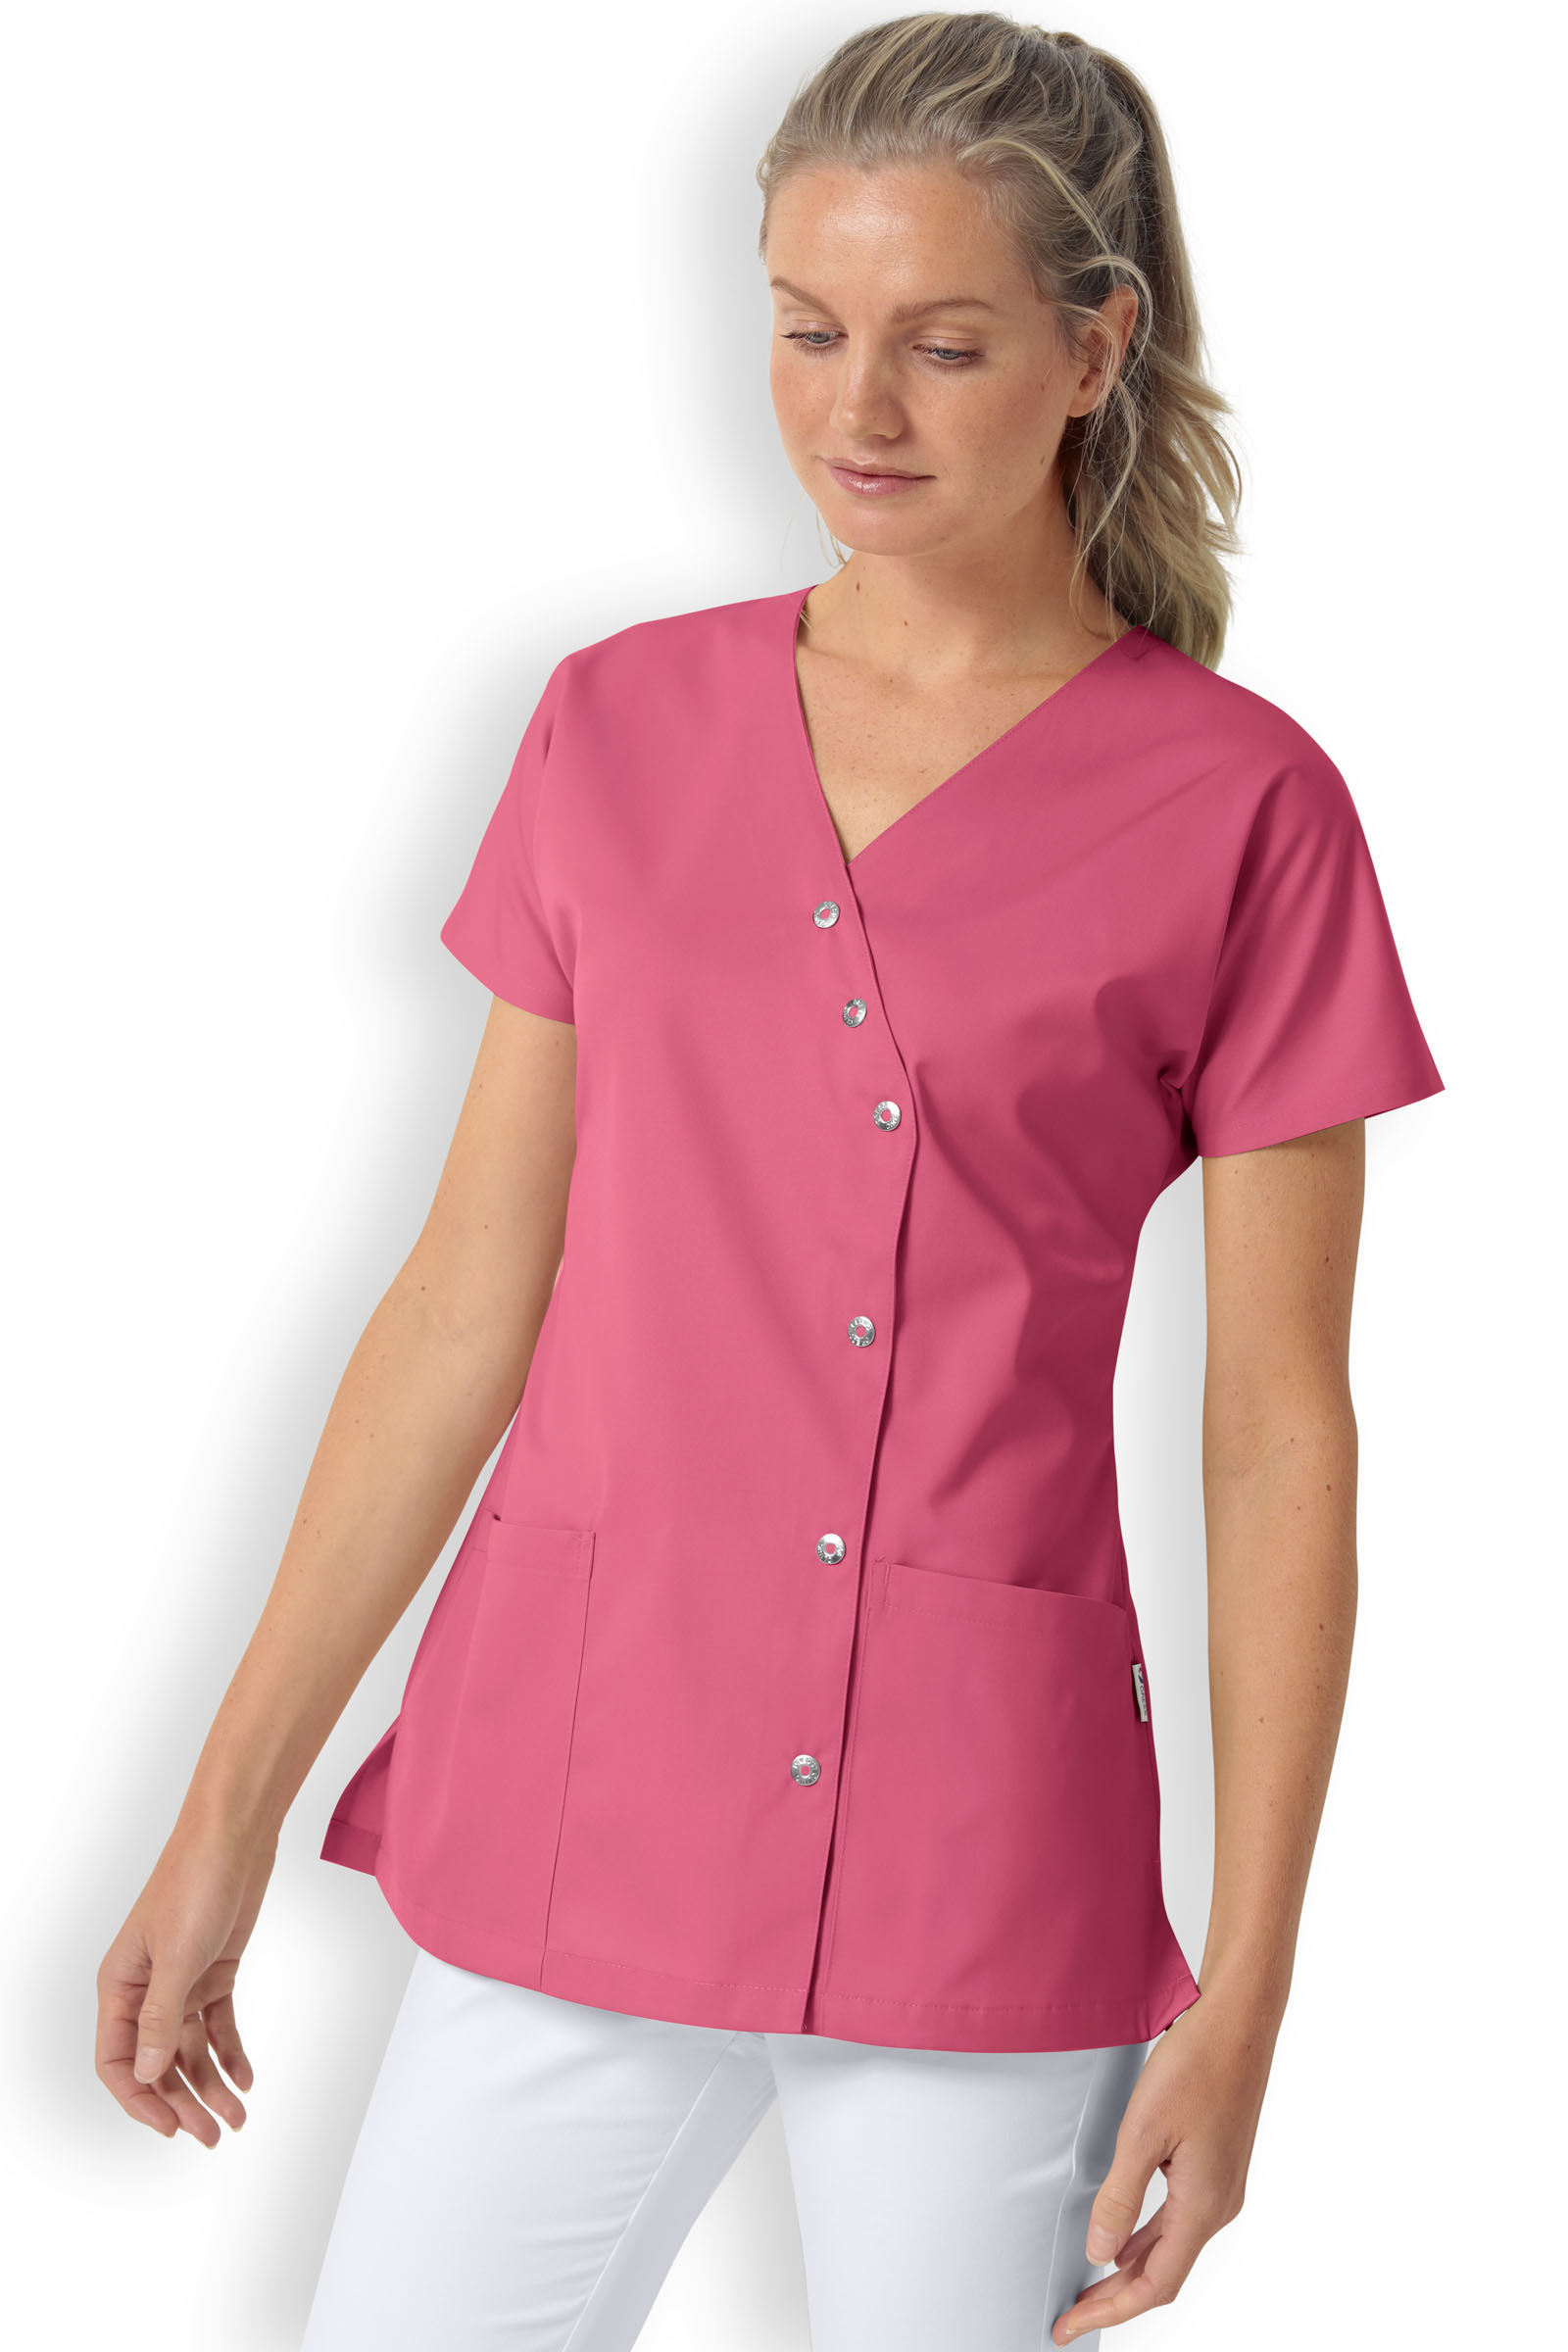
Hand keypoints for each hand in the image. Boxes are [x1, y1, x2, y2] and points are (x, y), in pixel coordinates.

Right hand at [95, 1827, 277, 2147]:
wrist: (234, 1837)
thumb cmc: (194, 1883)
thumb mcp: (177, 1957)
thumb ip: (160, 2018)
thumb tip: (146, 2073)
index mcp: (120, 1986)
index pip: (116, 2061)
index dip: (140, 2099)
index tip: (169, 2128)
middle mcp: (146, 1991)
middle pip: (158, 2063)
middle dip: (183, 2102)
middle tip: (213, 2135)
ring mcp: (181, 1983)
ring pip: (190, 2050)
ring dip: (211, 2084)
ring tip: (237, 2117)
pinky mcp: (213, 1972)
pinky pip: (217, 2025)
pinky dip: (230, 2052)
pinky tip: (246, 2077)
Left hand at [1050, 1988, 1273, 2341]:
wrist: (1240, 2022)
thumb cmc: (1196, 2066)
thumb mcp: (1144, 2132)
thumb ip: (1121, 2198)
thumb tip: (1099, 2253)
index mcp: (1204, 2206)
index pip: (1156, 2284)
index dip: (1111, 2311)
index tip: (1070, 2327)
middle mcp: (1218, 2205)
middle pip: (1163, 2274)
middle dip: (1115, 2298)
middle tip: (1071, 2315)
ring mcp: (1221, 2186)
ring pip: (1171, 2247)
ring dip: (1130, 2270)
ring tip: (1089, 2286)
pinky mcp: (1216, 2165)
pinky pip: (1178, 2220)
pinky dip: (1147, 2239)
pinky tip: (1123, 2236)